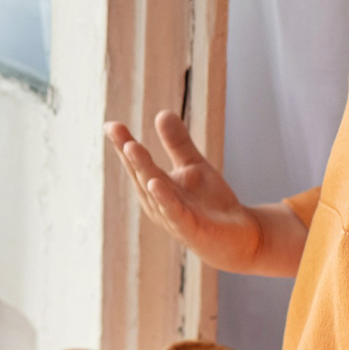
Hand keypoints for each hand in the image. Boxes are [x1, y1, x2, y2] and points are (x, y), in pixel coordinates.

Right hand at [105, 111, 303, 276]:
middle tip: (117, 131)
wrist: (238, 237)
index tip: (110, 125)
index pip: (136, 163)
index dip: (123, 144)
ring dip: (142, 169)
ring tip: (131, 147)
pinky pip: (174, 212)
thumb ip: (177, 143)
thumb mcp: (193, 166)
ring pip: (153, 191)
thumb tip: (161, 112)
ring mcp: (172, 217)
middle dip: (129, 153)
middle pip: (141, 174)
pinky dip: (164, 198)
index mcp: (155, 187)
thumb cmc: (210, 204)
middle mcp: (157, 203)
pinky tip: (156, 182)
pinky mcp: (190, 229)